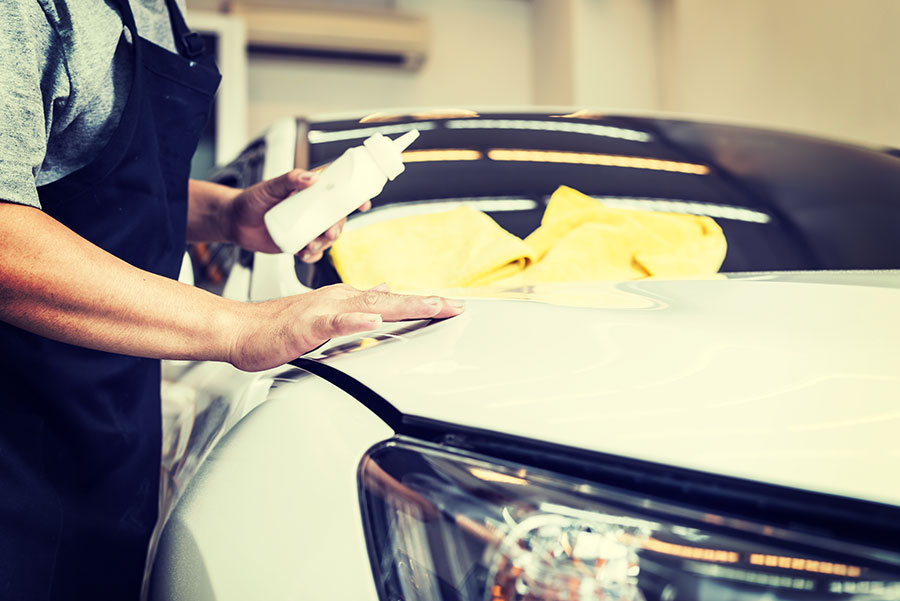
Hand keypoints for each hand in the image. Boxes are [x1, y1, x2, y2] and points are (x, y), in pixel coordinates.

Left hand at [227, 169, 370, 260]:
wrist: (235, 222)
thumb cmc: (252, 200)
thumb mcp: (270, 187)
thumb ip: (290, 179)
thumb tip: (311, 178)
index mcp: (310, 192)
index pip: (337, 192)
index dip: (354, 197)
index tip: (363, 203)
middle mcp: (312, 210)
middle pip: (336, 219)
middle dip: (337, 228)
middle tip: (329, 233)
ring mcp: (307, 228)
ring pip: (326, 238)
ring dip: (324, 244)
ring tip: (309, 246)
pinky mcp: (299, 243)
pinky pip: (313, 253)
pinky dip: (312, 256)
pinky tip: (304, 255)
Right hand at [228, 284, 463, 371]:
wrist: (239, 328)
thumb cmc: (277, 327)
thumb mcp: (325, 315)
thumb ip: (354, 306)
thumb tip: (382, 294)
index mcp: (345, 299)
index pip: (392, 300)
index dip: (423, 303)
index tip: (452, 306)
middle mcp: (339, 299)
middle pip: (391, 300)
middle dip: (426, 303)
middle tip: (457, 307)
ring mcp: (324, 310)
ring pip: (370, 306)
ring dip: (403, 305)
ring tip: (432, 307)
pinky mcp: (306, 325)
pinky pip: (334, 322)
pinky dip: (355, 320)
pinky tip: (373, 322)